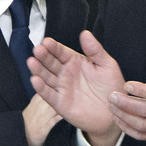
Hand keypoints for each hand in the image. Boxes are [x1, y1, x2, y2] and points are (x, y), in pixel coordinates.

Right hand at [28, 31, 124, 145]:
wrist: (114, 112)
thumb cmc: (111, 87)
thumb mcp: (107, 65)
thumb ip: (95, 50)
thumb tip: (85, 33)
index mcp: (76, 62)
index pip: (61, 52)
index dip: (54, 47)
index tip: (47, 41)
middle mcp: (66, 74)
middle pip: (51, 63)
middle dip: (43, 56)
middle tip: (38, 49)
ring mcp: (62, 88)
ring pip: (46, 77)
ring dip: (38, 69)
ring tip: (31, 61)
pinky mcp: (60, 103)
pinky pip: (48, 95)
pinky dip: (41, 88)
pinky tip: (35, 80)